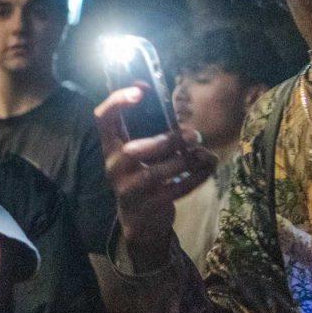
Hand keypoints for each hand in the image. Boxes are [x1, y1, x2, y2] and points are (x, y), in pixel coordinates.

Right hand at [95, 87, 218, 270]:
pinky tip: (208, 168)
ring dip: (186, 161)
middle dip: (167, 141)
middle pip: (133, 151)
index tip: (141, 91)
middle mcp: (114, 167)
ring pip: (156, 173)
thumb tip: (156, 92)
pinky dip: (196, 178)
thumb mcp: (137, 153)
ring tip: (206, 154)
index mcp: (110, 148)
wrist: (140, 221)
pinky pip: (175, 190)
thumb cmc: (142, 176)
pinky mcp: (149, 206)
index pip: (103, 119)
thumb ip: (148, 128)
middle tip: (195, 135)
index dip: (117, 102)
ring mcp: (129, 189)